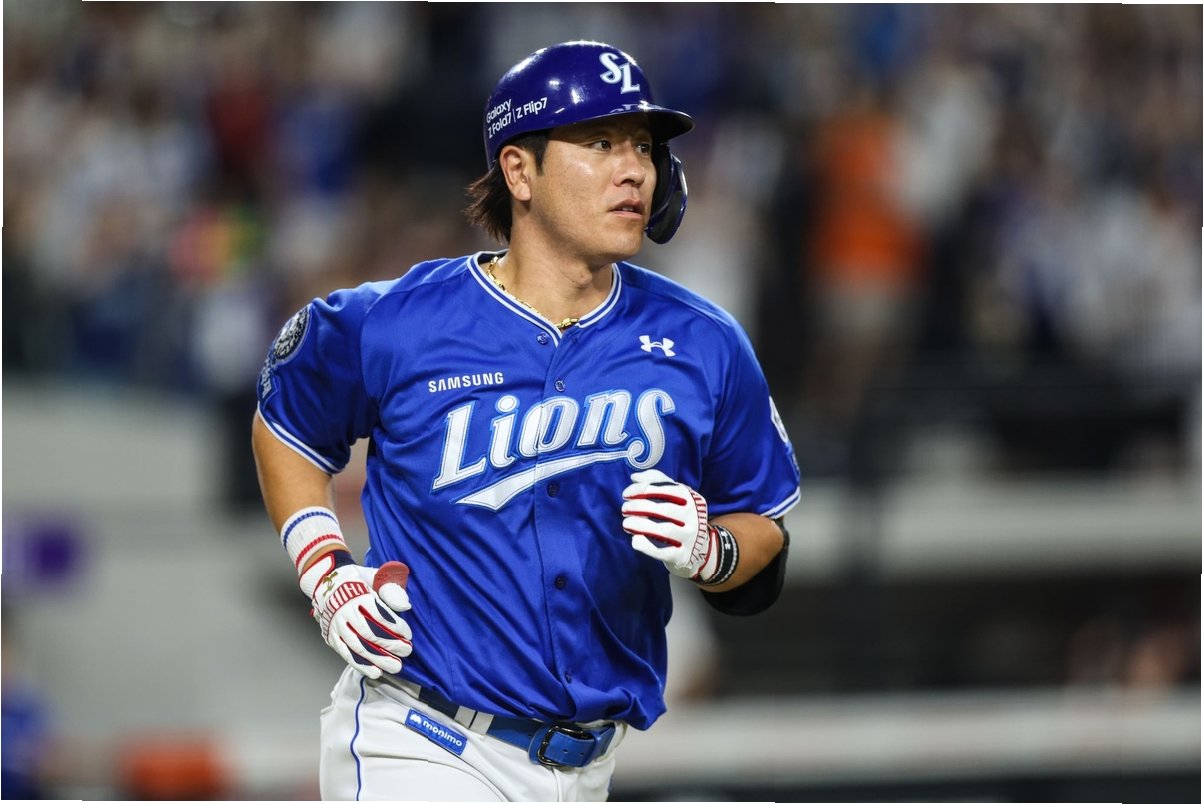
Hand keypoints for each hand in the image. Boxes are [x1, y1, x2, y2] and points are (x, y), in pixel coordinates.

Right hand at [310, 562, 412, 678]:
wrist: (325, 583)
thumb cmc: (357, 580)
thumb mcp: (373, 576)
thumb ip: (390, 589)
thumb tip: (405, 606)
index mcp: (357, 595)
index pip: (379, 614)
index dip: (395, 626)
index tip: (409, 635)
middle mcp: (345, 611)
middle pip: (370, 632)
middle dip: (390, 644)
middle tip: (407, 652)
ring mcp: (337, 625)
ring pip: (358, 646)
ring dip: (378, 659)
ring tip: (395, 667)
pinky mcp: (331, 636)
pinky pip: (346, 653)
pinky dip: (360, 665)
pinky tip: (375, 672)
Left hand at [621, 469, 714, 579]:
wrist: (698, 547)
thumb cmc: (680, 516)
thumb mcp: (675, 495)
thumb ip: (656, 481)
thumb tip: (634, 477)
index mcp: (691, 498)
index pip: (666, 489)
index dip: (642, 489)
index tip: (626, 494)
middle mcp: (693, 517)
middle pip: (664, 509)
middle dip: (639, 507)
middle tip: (624, 509)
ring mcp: (689, 537)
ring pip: (664, 530)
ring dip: (640, 525)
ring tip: (626, 523)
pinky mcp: (683, 556)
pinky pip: (663, 552)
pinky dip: (647, 547)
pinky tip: (635, 540)